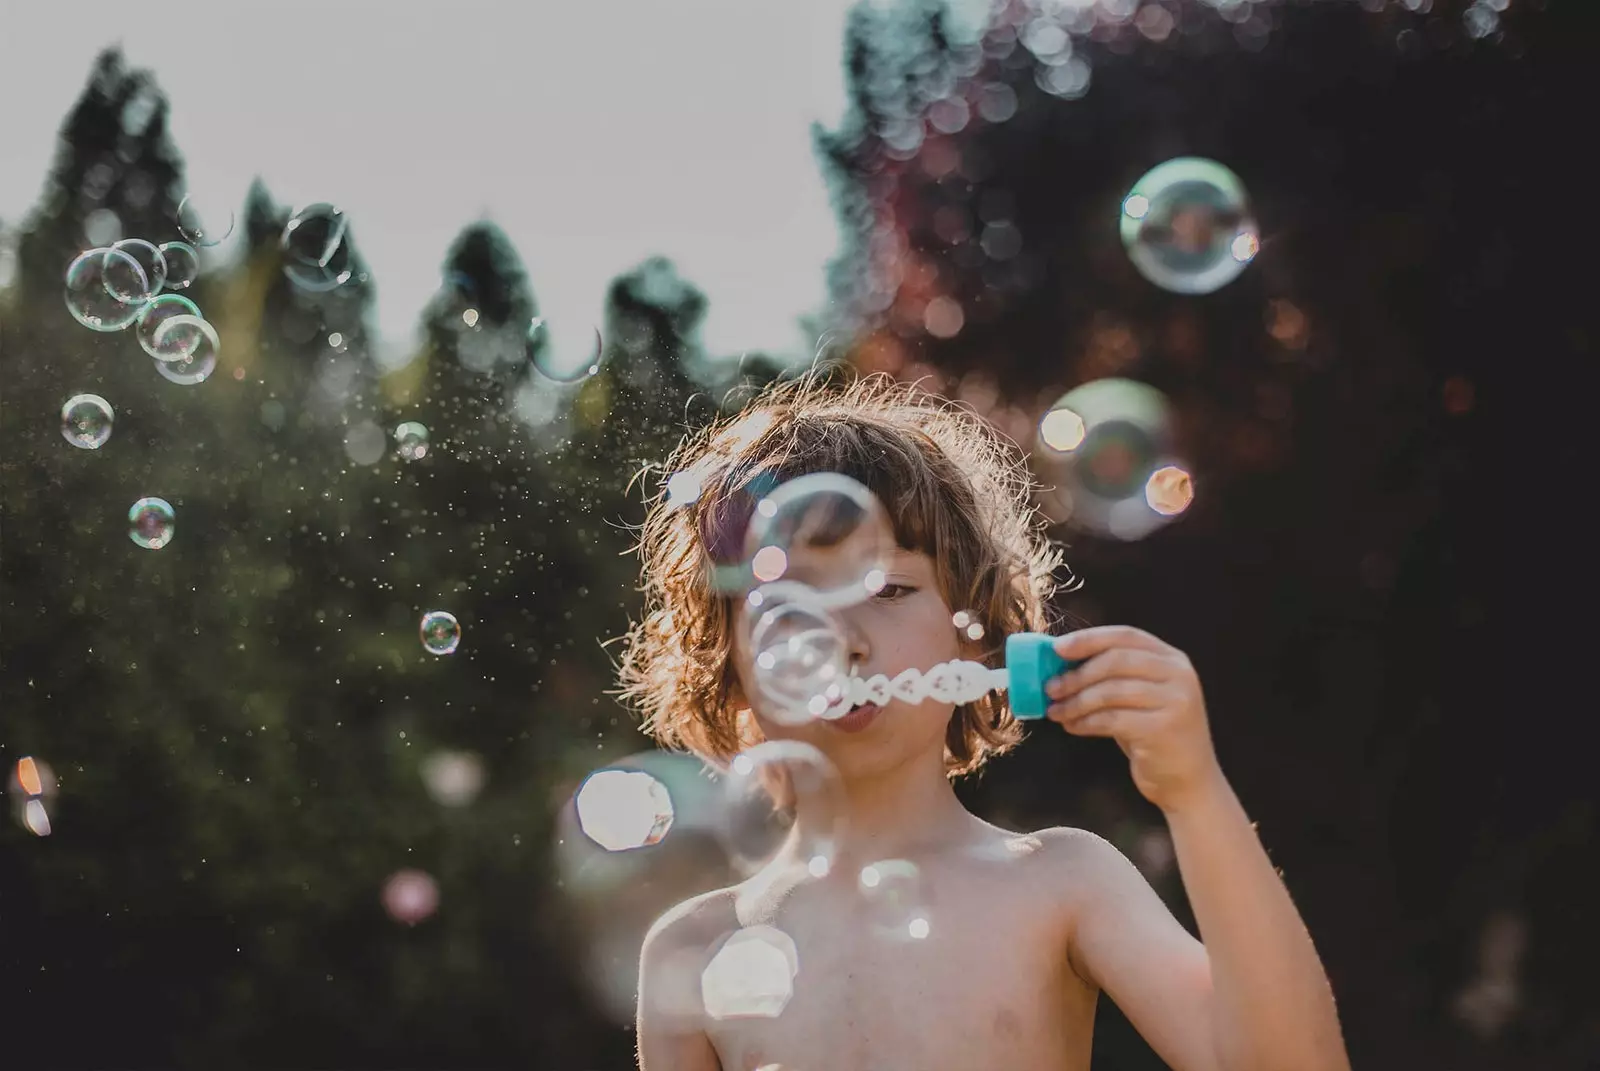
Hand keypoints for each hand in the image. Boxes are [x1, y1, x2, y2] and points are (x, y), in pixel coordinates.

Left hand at [1045, 625, 1224, 813]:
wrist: (1188, 782)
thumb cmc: (1153, 735)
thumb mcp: (1139, 698)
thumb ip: (1113, 677)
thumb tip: (1060, 663)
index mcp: (1172, 659)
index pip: (1126, 635)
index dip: (1089, 639)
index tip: (1057, 648)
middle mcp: (1178, 675)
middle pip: (1116, 660)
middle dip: (1077, 674)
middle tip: (1050, 688)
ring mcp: (1174, 701)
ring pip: (1110, 691)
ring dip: (1076, 702)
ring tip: (1056, 712)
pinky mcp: (1163, 729)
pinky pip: (1112, 719)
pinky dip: (1086, 722)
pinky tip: (1072, 727)